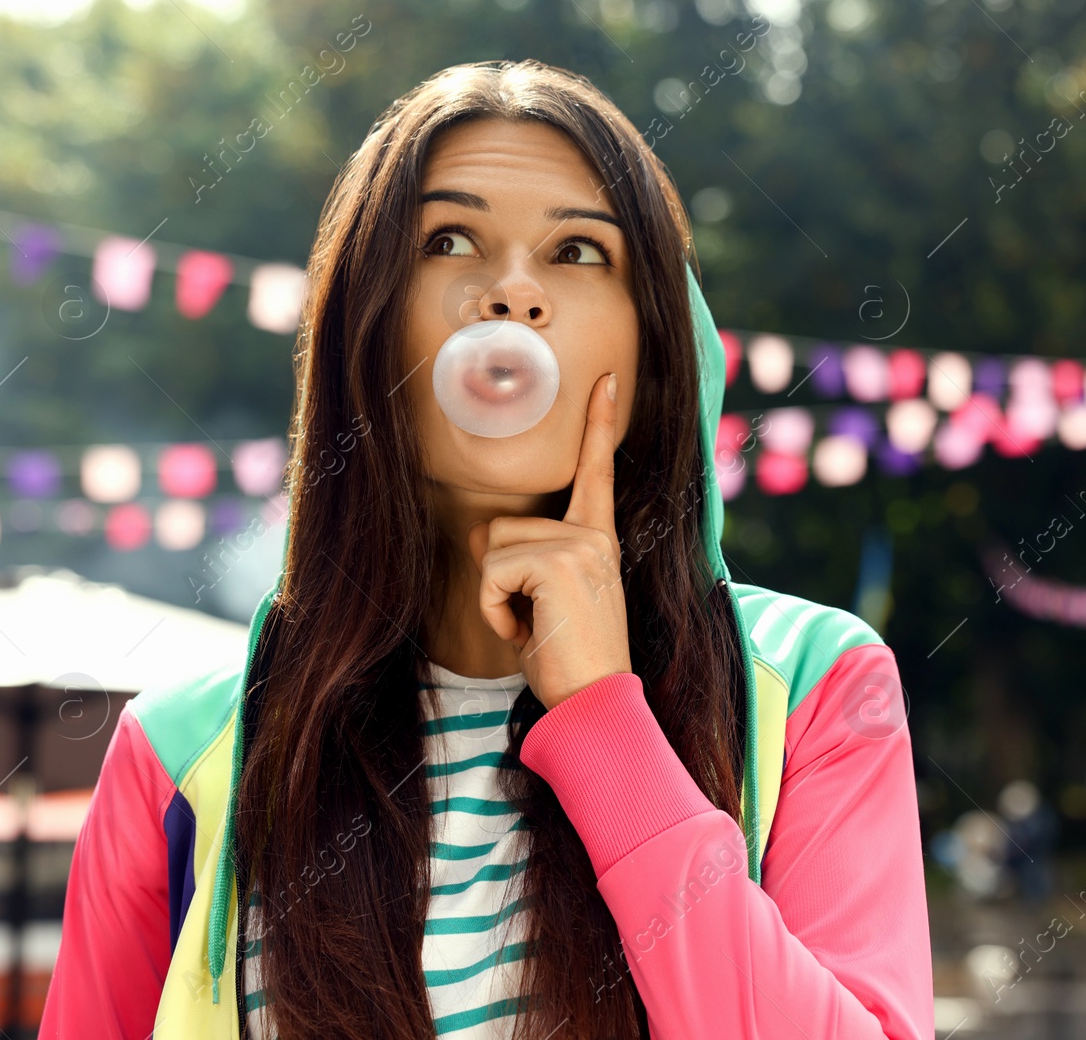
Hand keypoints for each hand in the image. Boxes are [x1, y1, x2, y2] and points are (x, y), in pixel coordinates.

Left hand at [469, 372, 630, 709]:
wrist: (596, 705)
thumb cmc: (571, 661)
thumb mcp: (546, 603)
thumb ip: (525, 561)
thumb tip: (480, 535)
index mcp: (598, 539)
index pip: (597, 472)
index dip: (600, 424)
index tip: (606, 381)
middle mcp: (593, 534)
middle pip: (502, 525)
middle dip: (498, 576)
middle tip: (536, 619)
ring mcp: (578, 544)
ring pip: (491, 546)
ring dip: (495, 596)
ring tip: (534, 626)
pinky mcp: (558, 561)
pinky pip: (490, 572)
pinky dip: (495, 609)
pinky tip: (528, 632)